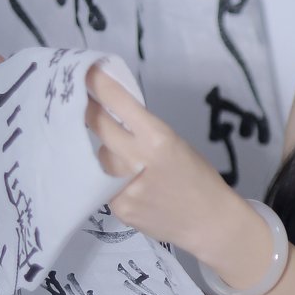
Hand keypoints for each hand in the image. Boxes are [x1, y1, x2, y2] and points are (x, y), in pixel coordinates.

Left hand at [84, 63, 235, 259]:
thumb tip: (111, 113)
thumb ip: (144, 129)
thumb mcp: (176, 143)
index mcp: (157, 138)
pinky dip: (112, 180)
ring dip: (107, 151)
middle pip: (98, 126)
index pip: (118, 103)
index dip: (98, 85)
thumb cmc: (198, 177)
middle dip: (90, 111)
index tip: (85, 71)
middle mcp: (137, 161)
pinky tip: (132, 185)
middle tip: (84, 102)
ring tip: (128, 160)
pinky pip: (104, 184)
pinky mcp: (119, 208)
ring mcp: (125, 187)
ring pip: (100, 156)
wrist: (210, 223)